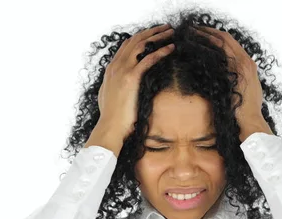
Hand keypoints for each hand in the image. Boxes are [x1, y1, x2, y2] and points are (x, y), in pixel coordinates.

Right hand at [97, 23, 174, 139]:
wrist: (110, 128)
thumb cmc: (113, 118)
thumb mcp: (110, 98)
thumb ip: (114, 87)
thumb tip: (119, 87)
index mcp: (111, 70)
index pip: (126, 46)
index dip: (140, 38)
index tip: (153, 35)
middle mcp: (115, 66)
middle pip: (134, 40)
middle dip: (151, 32)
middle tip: (165, 28)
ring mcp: (122, 71)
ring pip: (141, 45)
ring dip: (157, 36)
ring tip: (170, 32)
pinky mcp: (131, 78)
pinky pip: (148, 58)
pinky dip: (161, 51)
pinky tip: (171, 48)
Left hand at [191, 25, 271, 140]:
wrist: (251, 122)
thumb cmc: (242, 113)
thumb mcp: (239, 93)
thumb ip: (232, 82)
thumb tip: (218, 80)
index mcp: (248, 65)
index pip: (230, 44)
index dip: (215, 36)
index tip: (201, 34)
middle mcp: (247, 62)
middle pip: (226, 38)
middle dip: (208, 32)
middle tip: (192, 29)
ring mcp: (244, 64)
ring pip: (223, 41)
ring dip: (206, 35)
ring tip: (191, 32)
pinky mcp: (238, 70)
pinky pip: (221, 51)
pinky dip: (208, 46)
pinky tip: (194, 44)